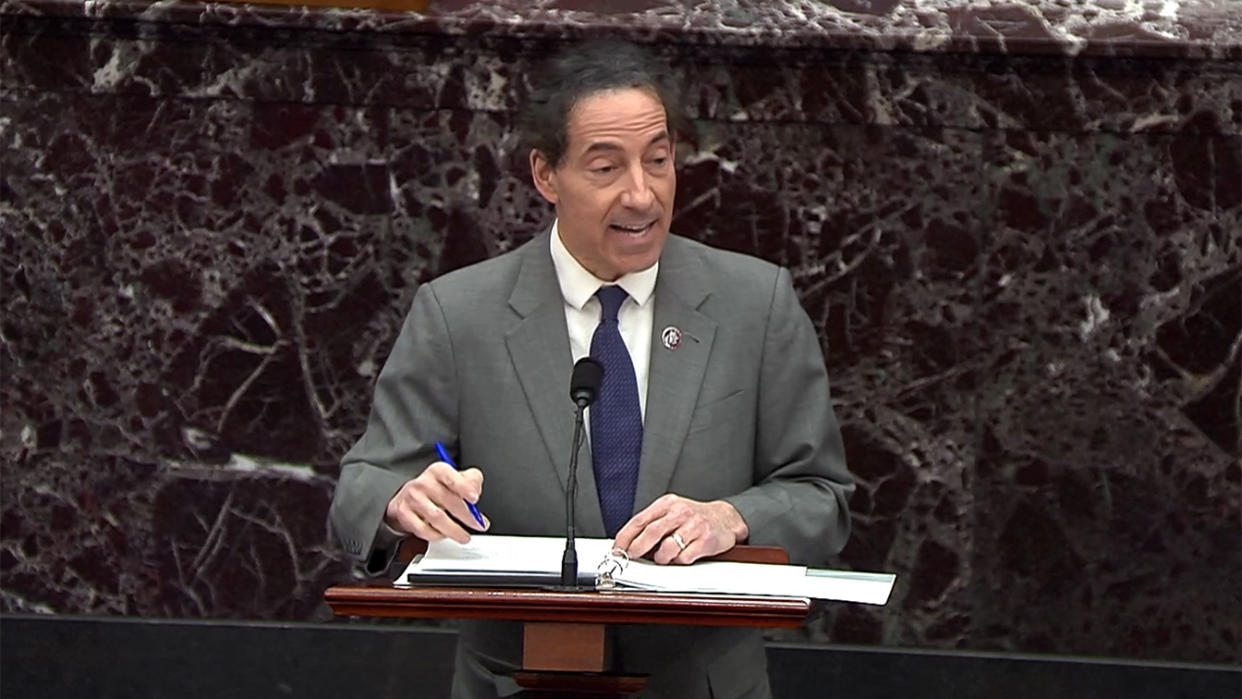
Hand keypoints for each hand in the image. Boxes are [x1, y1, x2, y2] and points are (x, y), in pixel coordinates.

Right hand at [384, 462, 488, 543]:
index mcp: (438, 471)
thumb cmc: (434, 489)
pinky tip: (445, 535)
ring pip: (437, 518)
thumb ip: (470, 481)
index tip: (474, 498)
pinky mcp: (404, 514)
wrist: (405, 498)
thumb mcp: (453, 478)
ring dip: (454, 530)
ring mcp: (413, 499)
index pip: (451, 476)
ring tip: (464, 536)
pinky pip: (424, 530)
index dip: (464, 487)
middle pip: (448, 501)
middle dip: (467, 516)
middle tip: (478, 524)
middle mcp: (423, 483)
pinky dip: (437, 535)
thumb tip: (475, 490)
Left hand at [612, 494, 748, 564]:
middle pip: (651, 533)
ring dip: (660, 558)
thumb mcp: (672, 511)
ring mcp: (694, 526)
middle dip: (636, 548)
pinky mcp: (705, 541)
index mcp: (667, 503)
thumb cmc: (694, 517)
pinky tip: (681, 556)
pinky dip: (678, 561)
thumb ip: (652, 523)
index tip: (617, 549)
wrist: (726, 518)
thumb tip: (628, 542)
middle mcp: (680, 512)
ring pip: (667, 548)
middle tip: (631, 557)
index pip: (640, 520)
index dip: (625, 537)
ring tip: (663, 557)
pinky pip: (684, 558)